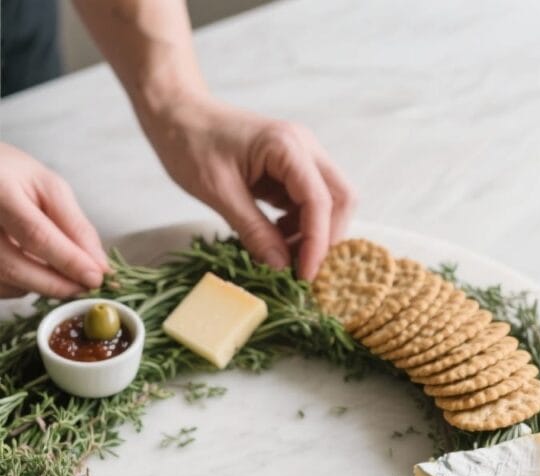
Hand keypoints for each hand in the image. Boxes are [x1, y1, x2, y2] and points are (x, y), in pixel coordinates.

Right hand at [0, 144, 108, 297]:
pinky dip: (24, 286)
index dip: (68, 261)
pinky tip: (35, 270)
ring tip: (63, 273)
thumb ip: (76, 226)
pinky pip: (1, 288)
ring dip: (43, 287)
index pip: (35, 234)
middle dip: (58, 284)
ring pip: (9, 284)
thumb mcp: (49, 187)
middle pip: (15, 267)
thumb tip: (99, 266)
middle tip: (86, 287)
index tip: (95, 278)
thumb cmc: (11, 176)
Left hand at [144, 97, 355, 279]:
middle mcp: (303, 148)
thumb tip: (282, 267)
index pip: (321, 202)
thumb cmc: (190, 143)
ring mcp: (300, 158)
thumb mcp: (219, 193)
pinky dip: (299, 228)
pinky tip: (276, 240)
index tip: (305, 278)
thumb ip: (254, 231)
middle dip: (327, 239)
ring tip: (284, 259)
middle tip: (303, 272)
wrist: (177, 114)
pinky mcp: (290, 171)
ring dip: (313, 235)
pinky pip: (308, 204)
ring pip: (328, 203)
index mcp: (287, 146)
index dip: (317, 244)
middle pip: (341, 199)